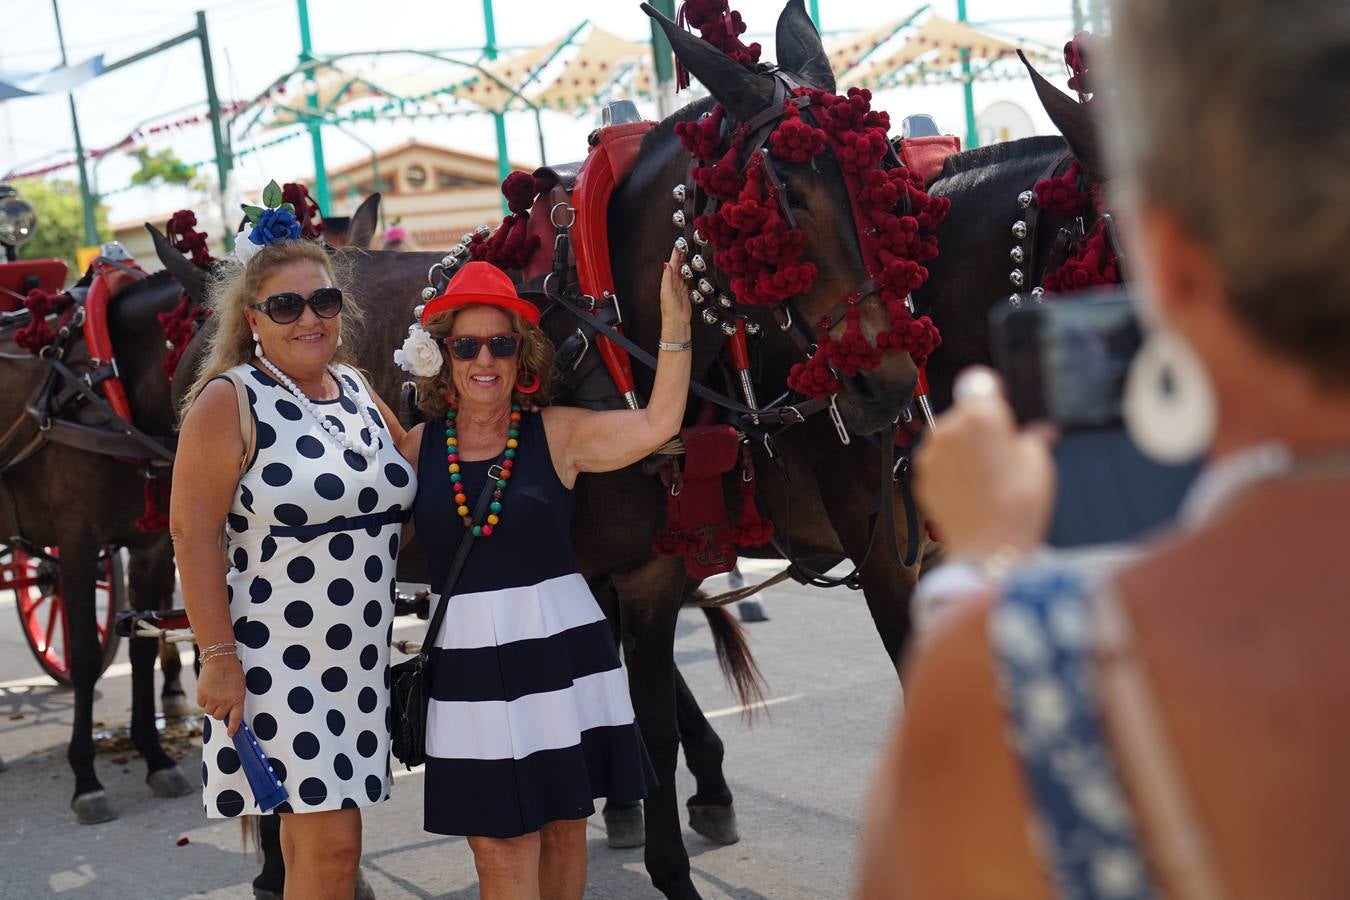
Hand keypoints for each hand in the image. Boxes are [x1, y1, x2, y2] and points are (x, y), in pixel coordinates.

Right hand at [197, 656, 245, 737]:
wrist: (220, 659)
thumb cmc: (232, 671)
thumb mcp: (239, 686)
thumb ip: (235, 700)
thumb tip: (227, 712)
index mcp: (238, 699)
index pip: (236, 718)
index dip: (233, 728)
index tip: (231, 734)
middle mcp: (225, 702)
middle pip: (219, 716)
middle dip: (220, 710)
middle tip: (221, 699)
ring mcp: (213, 699)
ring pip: (209, 712)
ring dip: (211, 705)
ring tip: (215, 691)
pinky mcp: (202, 696)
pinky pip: (201, 704)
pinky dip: (204, 699)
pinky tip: (208, 689)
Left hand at [659, 245, 691, 326]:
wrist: (676, 322)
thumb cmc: (670, 309)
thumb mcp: (667, 291)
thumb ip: (667, 277)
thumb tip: (666, 264)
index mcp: (668, 280)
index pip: (672, 263)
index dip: (676, 254)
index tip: (679, 244)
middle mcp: (673, 283)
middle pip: (678, 265)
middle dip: (681, 256)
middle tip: (685, 245)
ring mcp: (679, 287)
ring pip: (683, 272)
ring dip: (686, 263)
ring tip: (689, 254)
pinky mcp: (685, 293)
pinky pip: (688, 280)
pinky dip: (690, 273)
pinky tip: (692, 270)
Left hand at [915, 367, 1055, 559]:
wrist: (989, 547)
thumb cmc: (1016, 505)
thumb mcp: (1037, 463)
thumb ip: (1031, 437)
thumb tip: (1038, 433)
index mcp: (980, 415)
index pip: (978, 382)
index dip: (992, 393)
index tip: (1000, 405)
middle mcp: (948, 428)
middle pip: (964, 413)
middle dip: (981, 427)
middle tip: (1002, 452)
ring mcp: (931, 453)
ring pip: (949, 437)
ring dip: (964, 447)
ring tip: (987, 476)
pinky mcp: (921, 476)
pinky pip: (938, 461)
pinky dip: (951, 468)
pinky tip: (971, 489)